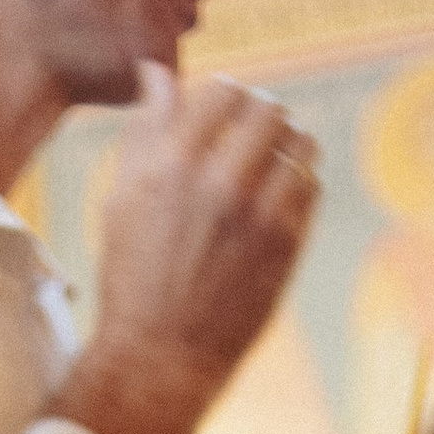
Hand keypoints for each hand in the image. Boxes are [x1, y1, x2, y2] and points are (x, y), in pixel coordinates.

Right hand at [51, 68, 318, 433]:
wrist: (159, 357)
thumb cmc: (134, 277)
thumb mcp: (122, 199)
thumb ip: (145, 131)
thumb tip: (159, 76)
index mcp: (173, 162)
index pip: (224, 91)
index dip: (226, 100)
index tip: (223, 120)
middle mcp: (219, 181)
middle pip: (268, 110)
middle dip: (262, 119)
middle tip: (254, 138)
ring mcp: (258, 214)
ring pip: (301, 144)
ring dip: (291, 146)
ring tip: (274, 164)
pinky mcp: (286, 245)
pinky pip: (311, 188)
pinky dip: (300, 185)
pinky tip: (280, 200)